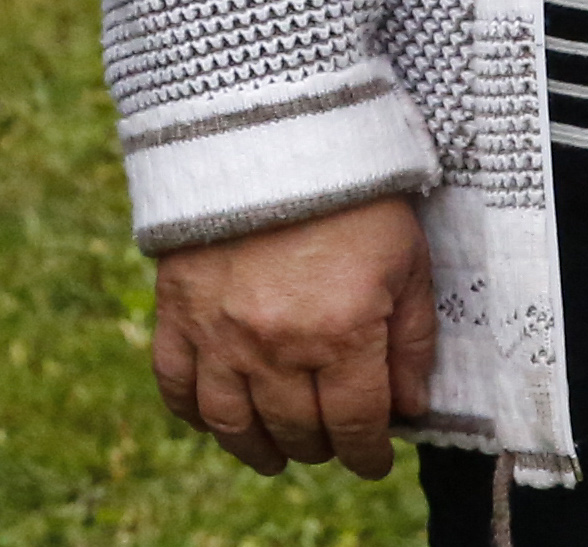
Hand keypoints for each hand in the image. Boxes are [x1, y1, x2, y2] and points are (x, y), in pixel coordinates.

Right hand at [152, 196, 437, 475]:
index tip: (373, 459)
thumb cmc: (350, 194)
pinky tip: (211, 419)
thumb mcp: (406, 260)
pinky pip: (174, 382)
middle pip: (297, 432)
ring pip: (232, 424)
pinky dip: (190, 412)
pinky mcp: (177, 308)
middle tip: (329, 442)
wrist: (269, 127)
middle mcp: (276, 345)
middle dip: (320, 448)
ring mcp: (218, 332)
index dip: (369, 455)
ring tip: (274, 455)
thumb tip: (409, 407)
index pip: (356, 427)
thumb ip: (412, 340)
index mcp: (341, 335)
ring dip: (257, 450)